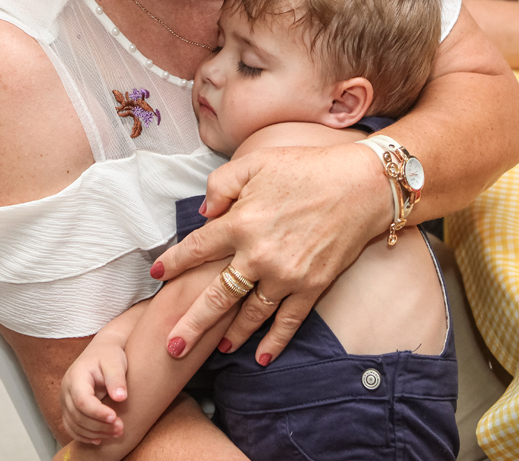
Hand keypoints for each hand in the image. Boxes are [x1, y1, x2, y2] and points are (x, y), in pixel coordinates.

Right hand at [59, 339, 127, 444]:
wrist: (102, 351)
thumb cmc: (109, 355)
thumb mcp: (115, 362)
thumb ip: (117, 379)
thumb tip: (121, 398)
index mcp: (76, 377)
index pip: (82, 401)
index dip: (97, 413)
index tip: (115, 418)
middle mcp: (66, 390)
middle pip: (77, 415)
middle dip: (99, 426)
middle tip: (120, 428)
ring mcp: (65, 401)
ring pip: (74, 425)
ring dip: (94, 433)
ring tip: (116, 433)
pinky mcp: (69, 409)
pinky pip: (72, 427)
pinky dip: (84, 436)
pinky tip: (100, 439)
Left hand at [151, 144, 385, 365]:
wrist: (361, 185)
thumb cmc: (307, 168)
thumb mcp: (256, 162)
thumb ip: (221, 185)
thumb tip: (204, 213)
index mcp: (240, 222)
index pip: (196, 249)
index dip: (173, 263)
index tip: (157, 273)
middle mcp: (258, 255)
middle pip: (216, 297)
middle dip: (191, 325)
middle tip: (171, 346)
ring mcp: (286, 275)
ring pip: (249, 314)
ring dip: (230, 335)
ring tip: (215, 349)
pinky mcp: (312, 286)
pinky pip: (288, 321)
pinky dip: (274, 341)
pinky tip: (262, 356)